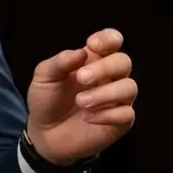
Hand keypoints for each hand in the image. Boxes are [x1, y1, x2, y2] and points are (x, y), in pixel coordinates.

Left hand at [26, 28, 136, 164]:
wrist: (44, 133)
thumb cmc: (46, 100)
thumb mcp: (43, 78)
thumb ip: (59, 63)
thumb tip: (81, 52)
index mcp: (91, 60)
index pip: (112, 41)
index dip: (108, 38)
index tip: (92, 44)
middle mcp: (109, 77)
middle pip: (123, 62)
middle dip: (103, 68)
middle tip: (81, 78)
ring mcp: (117, 99)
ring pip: (129, 87)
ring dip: (104, 93)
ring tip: (80, 102)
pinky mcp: (119, 121)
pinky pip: (126, 113)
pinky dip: (107, 115)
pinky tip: (88, 117)